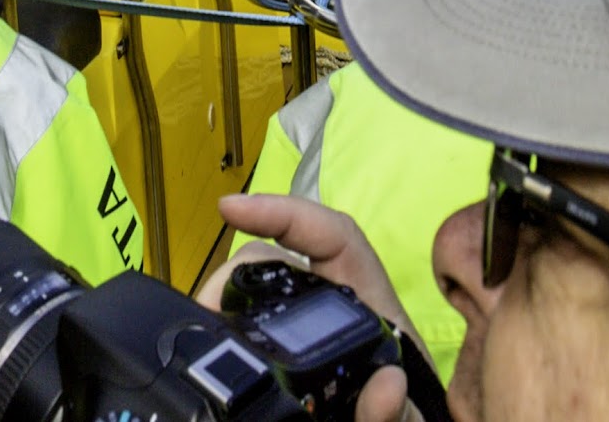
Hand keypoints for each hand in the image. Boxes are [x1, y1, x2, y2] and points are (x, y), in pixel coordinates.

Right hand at [197, 193, 418, 421]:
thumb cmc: (409, 416)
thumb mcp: (408, 419)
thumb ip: (398, 409)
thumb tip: (387, 387)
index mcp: (372, 307)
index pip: (332, 236)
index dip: (283, 211)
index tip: (231, 208)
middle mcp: (337, 304)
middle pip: (279, 260)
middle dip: (235, 274)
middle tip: (203, 309)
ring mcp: (308, 324)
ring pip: (259, 288)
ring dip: (227, 300)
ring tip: (200, 326)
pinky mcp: (287, 349)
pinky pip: (253, 320)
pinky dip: (229, 323)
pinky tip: (208, 334)